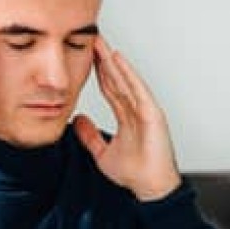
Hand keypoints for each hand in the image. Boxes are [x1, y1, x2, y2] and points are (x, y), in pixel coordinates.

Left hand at [73, 36, 180, 200]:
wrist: (150, 188)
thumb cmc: (135, 173)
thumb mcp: (102, 153)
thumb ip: (90, 137)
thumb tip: (77, 121)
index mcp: (127, 116)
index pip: (109, 88)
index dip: (98, 71)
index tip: (86, 55)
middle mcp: (136, 109)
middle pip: (117, 79)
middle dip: (104, 60)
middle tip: (92, 40)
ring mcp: (145, 109)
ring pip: (126, 80)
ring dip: (113, 61)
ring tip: (101, 44)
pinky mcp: (152, 114)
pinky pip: (138, 89)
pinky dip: (128, 74)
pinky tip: (118, 60)